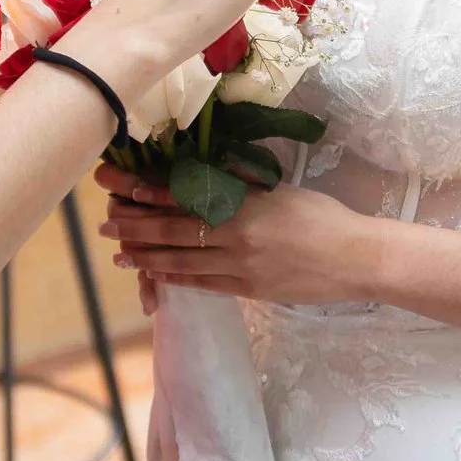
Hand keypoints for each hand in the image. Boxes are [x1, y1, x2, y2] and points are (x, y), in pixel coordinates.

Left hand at [95, 161, 373, 307]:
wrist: (355, 259)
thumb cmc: (323, 217)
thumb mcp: (280, 189)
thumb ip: (242, 183)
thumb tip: (205, 171)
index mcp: (243, 202)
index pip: (181, 194)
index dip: (145, 191)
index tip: (118, 185)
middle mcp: (235, 234)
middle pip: (171, 229)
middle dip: (133, 225)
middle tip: (105, 222)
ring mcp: (239, 266)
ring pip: (179, 261)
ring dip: (145, 256)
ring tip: (119, 252)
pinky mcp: (246, 290)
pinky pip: (201, 284)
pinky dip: (173, 278)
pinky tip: (155, 274)